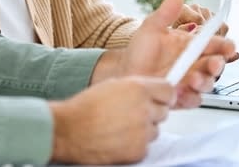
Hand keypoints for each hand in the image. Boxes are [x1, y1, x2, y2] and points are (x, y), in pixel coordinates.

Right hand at [48, 76, 174, 164]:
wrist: (69, 130)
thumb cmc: (85, 107)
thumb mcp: (113, 86)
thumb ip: (136, 88)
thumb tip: (151, 93)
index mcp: (138, 88)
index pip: (169, 91)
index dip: (164, 96)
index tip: (160, 99)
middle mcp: (144, 109)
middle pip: (164, 112)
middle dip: (152, 113)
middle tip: (133, 115)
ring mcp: (142, 132)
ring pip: (155, 131)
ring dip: (143, 130)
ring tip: (121, 128)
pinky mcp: (138, 151)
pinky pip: (145, 147)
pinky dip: (135, 145)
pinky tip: (118, 139)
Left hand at [95, 0, 235, 107]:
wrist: (124, 73)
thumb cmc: (139, 51)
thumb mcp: (151, 28)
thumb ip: (166, 12)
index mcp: (191, 45)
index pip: (214, 44)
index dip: (224, 46)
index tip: (228, 46)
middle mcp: (193, 64)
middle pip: (215, 65)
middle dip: (217, 65)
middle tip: (213, 64)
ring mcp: (188, 81)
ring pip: (207, 84)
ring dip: (204, 82)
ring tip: (192, 79)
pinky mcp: (181, 97)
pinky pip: (193, 99)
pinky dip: (190, 97)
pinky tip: (180, 93)